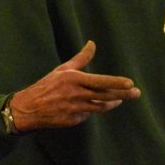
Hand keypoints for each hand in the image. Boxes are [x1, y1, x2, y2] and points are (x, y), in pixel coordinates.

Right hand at [9, 41, 140, 131]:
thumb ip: (81, 58)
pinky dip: (90, 110)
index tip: (130, 83)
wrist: (28, 109)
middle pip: (105, 96)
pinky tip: (88, 106)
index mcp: (74, 79)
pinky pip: (87, 114)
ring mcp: (74, 109)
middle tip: (137, 93)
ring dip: (111, 103)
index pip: (100, 81)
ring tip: (120, 99)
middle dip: (123, 95)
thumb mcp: (63, 69)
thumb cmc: (47, 86)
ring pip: (99, 107)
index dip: (116, 83)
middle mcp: (76, 94)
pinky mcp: (72, 121)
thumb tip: (92, 43)